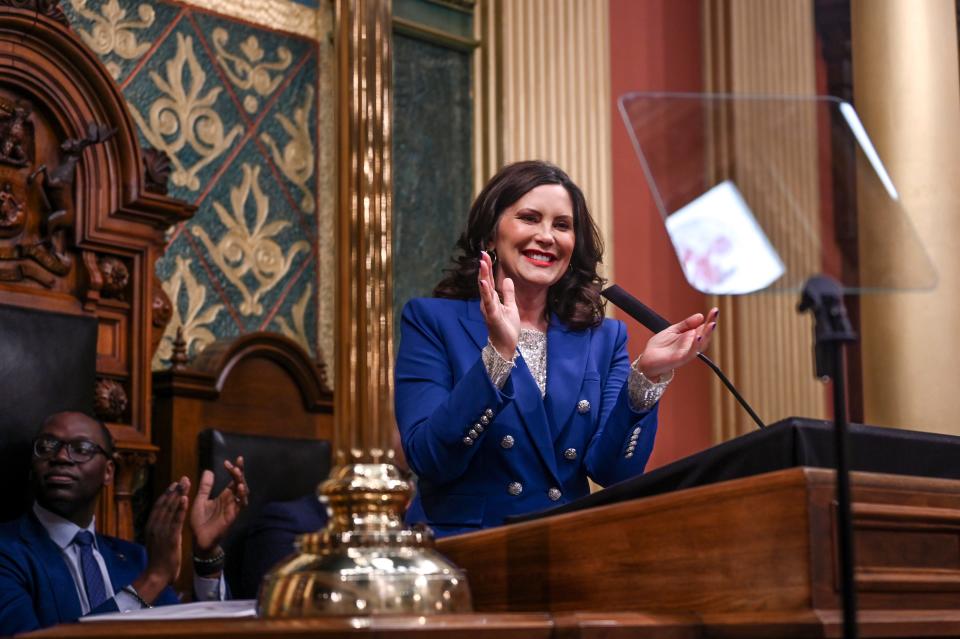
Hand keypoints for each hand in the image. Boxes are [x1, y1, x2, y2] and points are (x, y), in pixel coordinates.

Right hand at [133, 477, 188, 602]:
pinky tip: (186, 499)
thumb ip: (160, 528)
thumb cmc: (160, 559)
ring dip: (178, 495)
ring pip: (170, 509)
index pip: (159, 506)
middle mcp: (155, 526)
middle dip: (175, 490)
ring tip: (185, 484)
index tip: (175, 484)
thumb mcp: (157, 540)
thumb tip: (164, 518)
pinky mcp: (170, 537)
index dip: (167, 494)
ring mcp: (161, 531)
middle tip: (183, 478)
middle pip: (165, 504)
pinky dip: (180, 509)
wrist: (157, 575)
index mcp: (151, 526)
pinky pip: (176, 520)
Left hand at [190, 456, 247, 554]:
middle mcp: (231, 500)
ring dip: (241, 481)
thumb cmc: (199, 521)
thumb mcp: (200, 500)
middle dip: (240, 472)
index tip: (230, 461)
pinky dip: (242, 495)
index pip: (233, 480)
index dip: (234, 470)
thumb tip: (208, 470)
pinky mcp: (233, 516)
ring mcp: (233, 507)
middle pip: (240, 482)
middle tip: (237, 462)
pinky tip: (240, 487)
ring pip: (243, 491)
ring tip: (237, 471)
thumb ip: (205, 487)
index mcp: (224, 496)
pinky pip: (241, 504)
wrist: (199, 540)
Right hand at [478, 251, 519, 358]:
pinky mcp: (492, 316)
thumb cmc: (507, 328)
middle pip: (485, 282)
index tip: (486, 255)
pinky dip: (486, 292)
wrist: (506, 346)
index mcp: (492, 299)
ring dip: (484, 276)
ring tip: (483, 264)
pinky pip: (489, 302)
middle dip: (484, 268)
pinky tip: (484, 283)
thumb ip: (508, 294)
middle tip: (483, 253)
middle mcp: (487, 302)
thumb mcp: (511, 307)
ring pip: (485, 290)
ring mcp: (489, 309)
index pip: (489, 281)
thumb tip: (508, 279)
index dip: (488, 268)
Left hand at [639, 308, 718, 378]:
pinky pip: (690, 353)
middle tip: (715, 314)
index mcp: (690, 338)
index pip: (703, 328)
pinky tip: (698, 337)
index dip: (710, 319)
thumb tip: (700, 315)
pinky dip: (695, 345)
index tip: (715, 310)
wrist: (647, 360)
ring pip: (701, 345)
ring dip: (707, 334)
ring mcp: (686, 353)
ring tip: (711, 324)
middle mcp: (691, 346)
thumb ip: (686, 324)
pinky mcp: (680, 359)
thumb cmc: (660, 346)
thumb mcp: (673, 330)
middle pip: (705, 336)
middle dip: (711, 325)